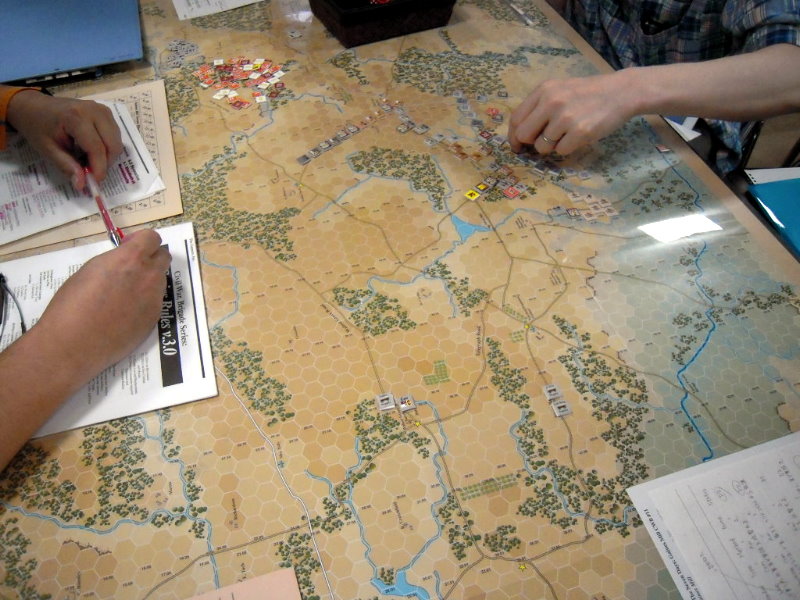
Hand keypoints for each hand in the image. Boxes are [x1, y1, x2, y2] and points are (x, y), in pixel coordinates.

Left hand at [6, 90, 122, 190]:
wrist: (35, 106)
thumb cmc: (38, 127)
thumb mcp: (47, 149)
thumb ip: (66, 166)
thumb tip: (82, 185)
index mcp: (76, 117)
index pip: (96, 147)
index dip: (98, 168)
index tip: (94, 183)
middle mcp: (94, 111)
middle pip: (113, 145)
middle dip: (105, 163)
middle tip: (90, 171)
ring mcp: (102, 110)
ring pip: (117, 141)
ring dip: (107, 156)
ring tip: (89, 159)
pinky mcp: (106, 112)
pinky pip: (115, 135)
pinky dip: (108, 147)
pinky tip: (93, 149)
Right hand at [34, 229, 171, 379]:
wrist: (74, 344)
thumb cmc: (71, 304)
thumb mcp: (91, 270)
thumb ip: (115, 261)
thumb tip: (125, 260)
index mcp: (131, 259)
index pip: (153, 238)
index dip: (142, 240)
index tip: (130, 247)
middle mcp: (149, 277)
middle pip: (163, 257)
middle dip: (150, 258)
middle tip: (131, 268)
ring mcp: (155, 299)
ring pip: (160, 281)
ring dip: (147, 281)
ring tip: (123, 296)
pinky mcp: (154, 319)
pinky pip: (155, 302)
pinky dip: (144, 302)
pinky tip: (124, 314)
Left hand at [508, 71, 635, 155]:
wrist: (621, 92)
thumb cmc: (588, 93)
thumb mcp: (560, 90)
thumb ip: (539, 107)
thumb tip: (520, 135)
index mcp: (544, 90)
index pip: (516, 118)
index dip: (513, 136)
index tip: (517, 146)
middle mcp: (551, 102)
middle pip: (524, 135)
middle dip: (530, 144)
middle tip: (542, 143)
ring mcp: (566, 117)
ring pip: (542, 147)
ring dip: (552, 146)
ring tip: (568, 133)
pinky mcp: (580, 132)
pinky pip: (561, 151)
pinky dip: (568, 148)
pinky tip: (578, 135)